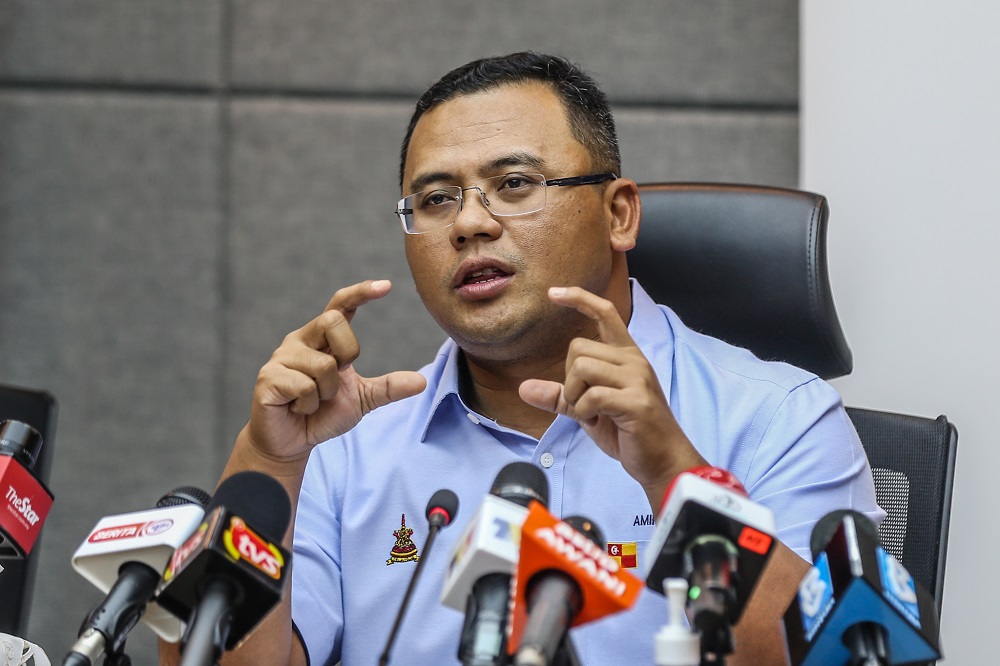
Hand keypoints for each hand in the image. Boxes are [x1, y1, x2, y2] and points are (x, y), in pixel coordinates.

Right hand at [245, 280, 426, 463]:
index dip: (361, 292)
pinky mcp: (268, 378)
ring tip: (312, 402)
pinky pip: (304, 387)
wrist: (291, 442)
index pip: (340, 306)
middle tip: (335, 381)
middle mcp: (300, 340)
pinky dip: (308, 405)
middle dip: (346, 354)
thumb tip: (422, 382)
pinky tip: (297, 409)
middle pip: (333, 322)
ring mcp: (281, 357)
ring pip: (323, 365)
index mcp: (322, 339)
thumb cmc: (323, 414)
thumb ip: (388, 387)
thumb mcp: (362, 399)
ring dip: (326, 393)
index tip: (387, 286)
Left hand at [518, 286, 704, 501]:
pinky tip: (597, 421)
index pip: (605, 313)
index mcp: (626, 356)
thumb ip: (561, 396)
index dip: (579, 298)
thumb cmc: (628, 432)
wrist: (662, 460)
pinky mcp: (636, 400)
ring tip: (591, 413)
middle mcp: (634, 360)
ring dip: (575, 396)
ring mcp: (637, 379)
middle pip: (578, 348)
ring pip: (582, 367)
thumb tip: (523, 389)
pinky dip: (584, 411)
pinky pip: (591, 395)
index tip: (553, 293)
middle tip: (584, 404)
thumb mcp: (589, 410)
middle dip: (570, 379)